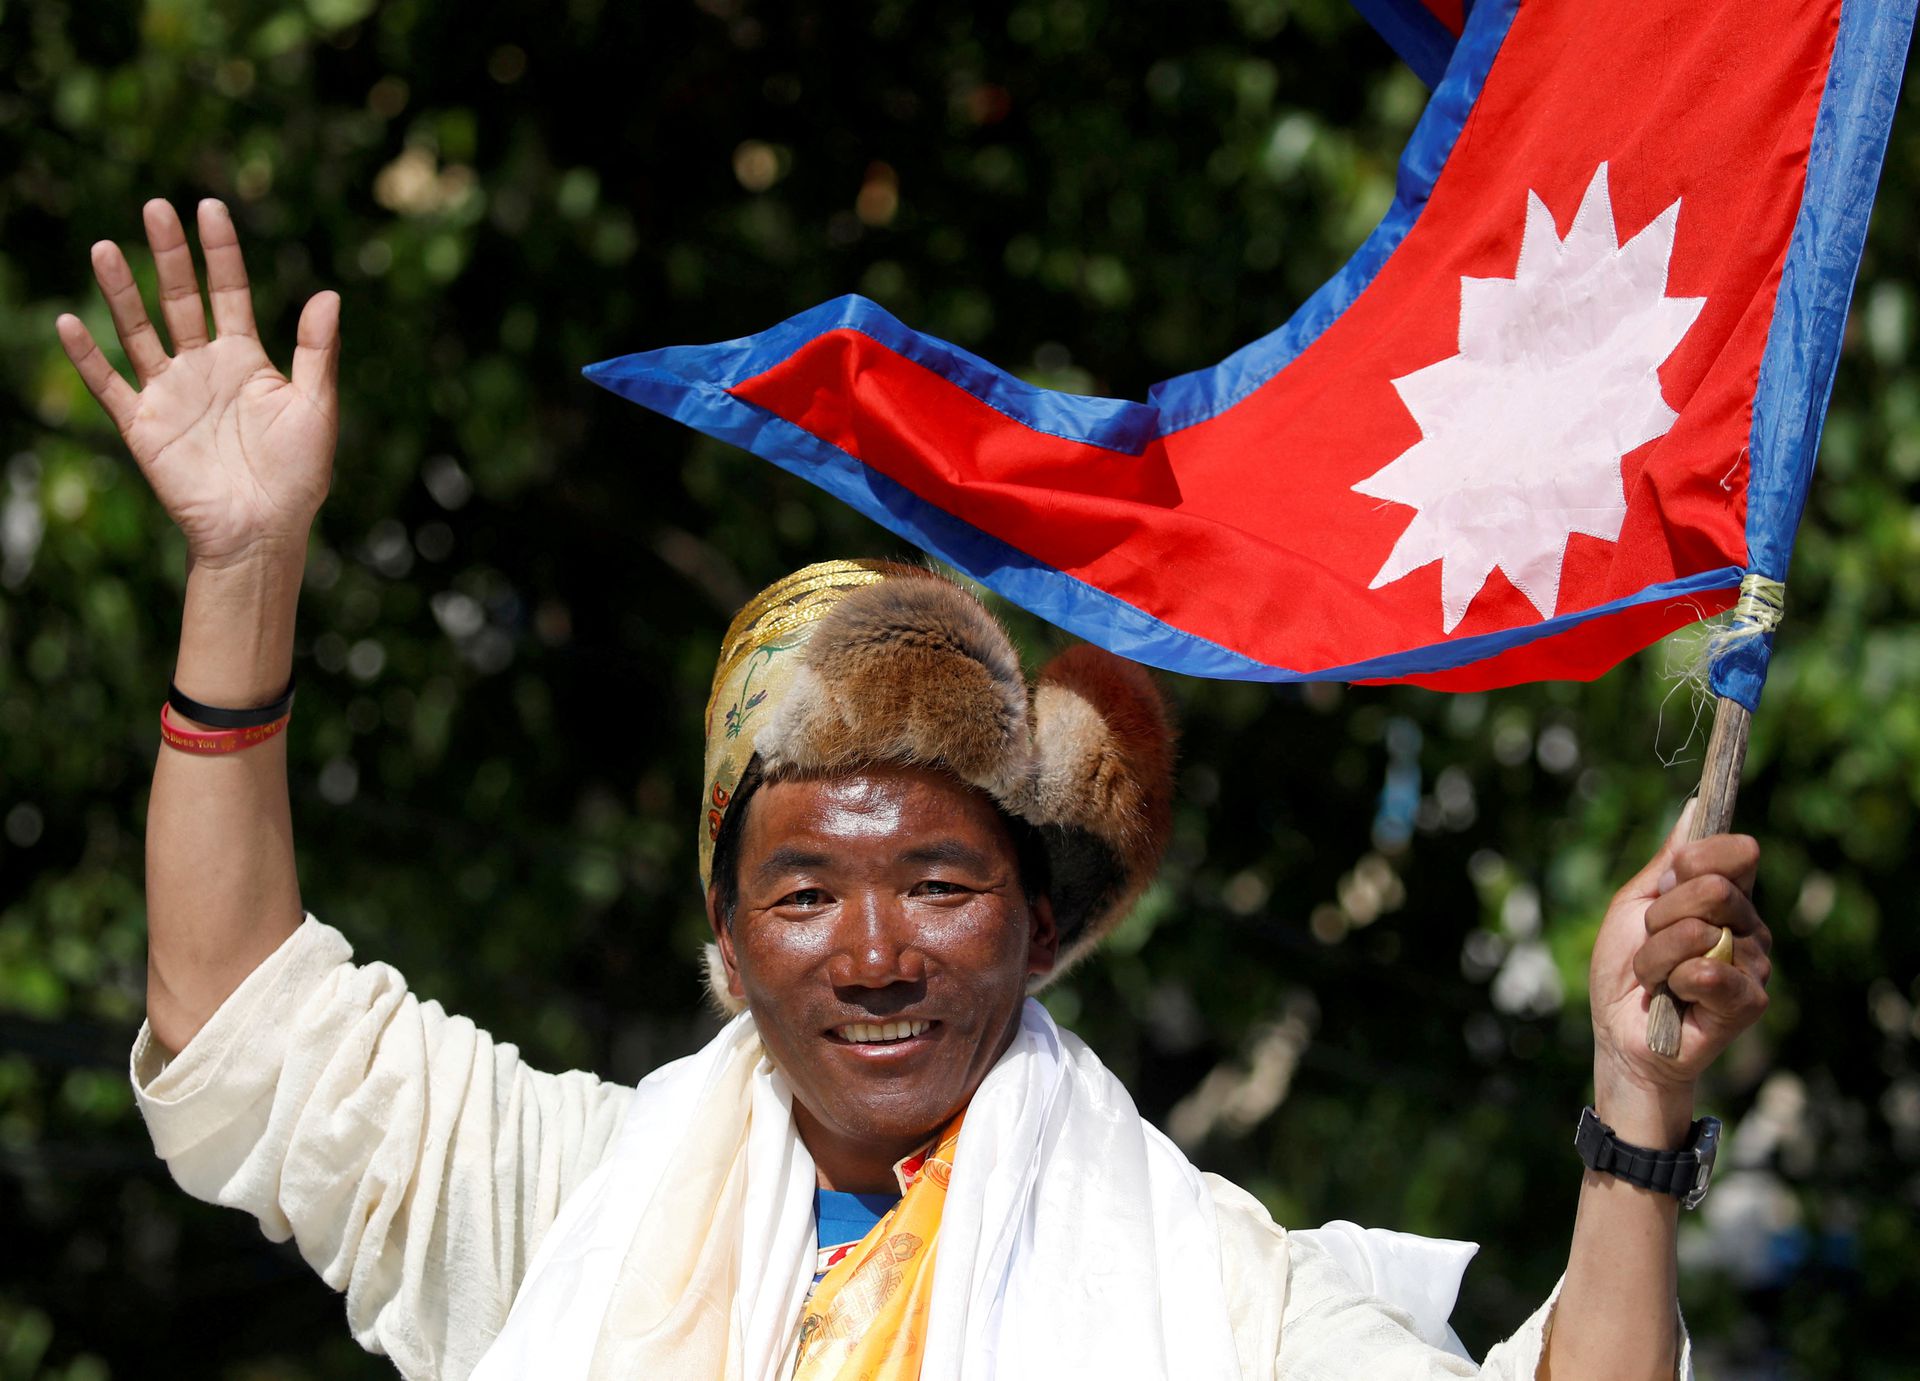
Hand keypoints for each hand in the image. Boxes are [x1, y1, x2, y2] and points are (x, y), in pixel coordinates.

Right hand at [56, 198, 338, 570]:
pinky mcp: (143, 425)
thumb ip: (318, 352)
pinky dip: (88, 356)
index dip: (221, 252)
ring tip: (106, 247)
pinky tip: (70, 321)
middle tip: (156, 207)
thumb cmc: (298, 476)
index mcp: (246, 360)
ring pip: (139, 330)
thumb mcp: (317, 408)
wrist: (263, 531)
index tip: (210, 207)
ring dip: (121, 292)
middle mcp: (204, 368)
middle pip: (181, 300)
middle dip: (169, 255)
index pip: (230, 292)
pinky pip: (109, 384)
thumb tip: (330, 294)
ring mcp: (170, 393)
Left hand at [1588, 803, 1771, 1136]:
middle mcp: (1749, 926)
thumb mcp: (1633, 905)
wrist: (1619, 1032)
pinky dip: (1674, 981)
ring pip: (1698, 931)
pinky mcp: (1750, 1002)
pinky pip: (1707, 971)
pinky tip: (1675, 997)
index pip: (1737, 851)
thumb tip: (1695, 806)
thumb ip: (1667, 861)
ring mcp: (1753, 964)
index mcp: (1727, 897)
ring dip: (1657, 956)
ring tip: (1659, 978)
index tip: (1673, 873)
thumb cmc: (1625, 969)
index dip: (1700, 857)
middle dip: (1661, 916)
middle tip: (1652, 943)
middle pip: (1714, 888)